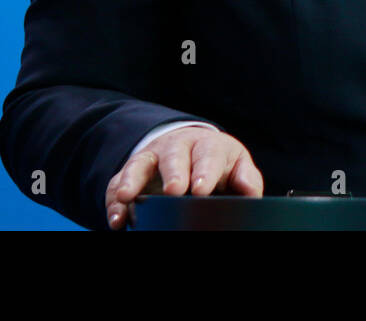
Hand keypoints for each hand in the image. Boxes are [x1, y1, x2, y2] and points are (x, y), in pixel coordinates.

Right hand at [105, 127, 263, 229]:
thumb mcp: (236, 165)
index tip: (202, 190)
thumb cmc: (218, 163)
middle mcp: (177, 147)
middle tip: (173, 191)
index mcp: (207, 146)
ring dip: (132, 180)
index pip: (208, 155)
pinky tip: (117, 220)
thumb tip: (250, 191)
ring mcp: (151, 159)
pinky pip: (118, 184)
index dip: (204, 172)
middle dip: (173, 172)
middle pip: (174, 155)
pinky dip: (115, 201)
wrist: (192, 147)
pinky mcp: (132, 173)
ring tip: (128, 197)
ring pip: (139, 164)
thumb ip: (246, 178)